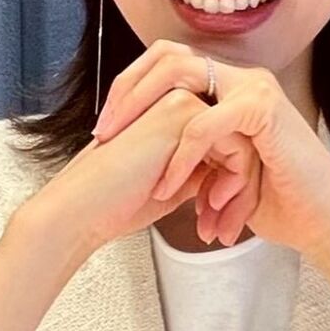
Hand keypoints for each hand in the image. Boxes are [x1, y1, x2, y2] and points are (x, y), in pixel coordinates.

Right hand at [35, 86, 261, 255]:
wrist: (83, 207)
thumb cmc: (117, 201)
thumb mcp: (174, 184)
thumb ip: (204, 171)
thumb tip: (237, 177)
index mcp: (175, 117)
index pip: (228, 145)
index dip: (232, 187)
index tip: (220, 223)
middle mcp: (180, 100)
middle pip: (241, 142)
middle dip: (242, 192)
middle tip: (226, 230)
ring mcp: (182, 100)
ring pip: (245, 144)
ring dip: (240, 192)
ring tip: (219, 225)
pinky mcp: (185, 112)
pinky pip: (237, 147)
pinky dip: (230, 184)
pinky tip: (205, 206)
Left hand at [91, 38, 329, 260]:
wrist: (324, 224)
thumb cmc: (280, 204)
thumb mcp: (221, 172)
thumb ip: (192, 152)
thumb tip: (146, 151)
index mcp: (233, 86)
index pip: (169, 62)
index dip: (132, 86)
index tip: (106, 127)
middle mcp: (244, 77)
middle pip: (168, 57)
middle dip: (128, 91)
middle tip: (103, 131)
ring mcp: (255, 88)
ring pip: (181, 80)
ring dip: (144, 116)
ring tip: (122, 151)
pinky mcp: (262, 110)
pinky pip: (203, 124)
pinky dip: (180, 156)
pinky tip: (168, 186)